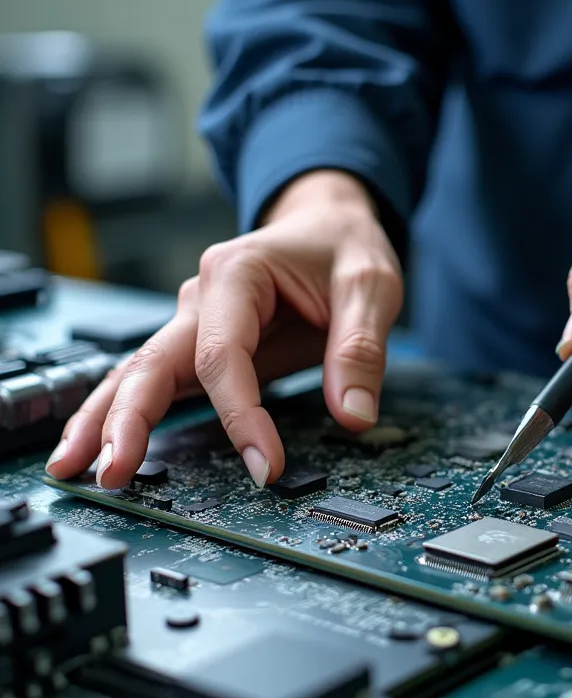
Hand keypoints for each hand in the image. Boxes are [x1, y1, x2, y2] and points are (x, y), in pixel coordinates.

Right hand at [45, 170, 402, 488]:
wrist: (328, 224)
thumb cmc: (344, 247)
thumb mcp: (371, 286)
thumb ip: (360, 350)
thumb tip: (353, 416)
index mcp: (237, 272)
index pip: (224, 356)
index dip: (241, 416)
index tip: (267, 465)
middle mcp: (202, 297)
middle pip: (153, 363)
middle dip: (128, 420)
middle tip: (112, 473)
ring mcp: (195, 320)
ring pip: (139, 373)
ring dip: (106, 421)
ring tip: (74, 468)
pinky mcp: (201, 344)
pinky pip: (159, 380)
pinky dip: (127, 412)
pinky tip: (101, 445)